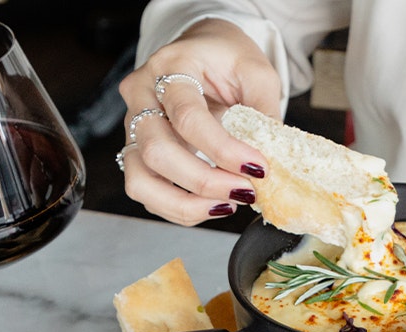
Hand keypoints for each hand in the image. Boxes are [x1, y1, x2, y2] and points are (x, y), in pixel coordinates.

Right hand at [117, 19, 281, 224]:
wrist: (201, 50)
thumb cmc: (226, 58)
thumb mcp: (256, 72)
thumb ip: (263, 112)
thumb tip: (272, 163)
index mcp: (170, 66)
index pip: (188, 116)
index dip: (223, 150)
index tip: (258, 168)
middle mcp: (141, 95)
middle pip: (157, 152)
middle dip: (204, 182)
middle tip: (245, 191)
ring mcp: (133, 126)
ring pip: (140, 180)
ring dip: (185, 204)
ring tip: (227, 204)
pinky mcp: (137, 152)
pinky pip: (148, 192)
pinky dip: (180, 208)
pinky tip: (213, 204)